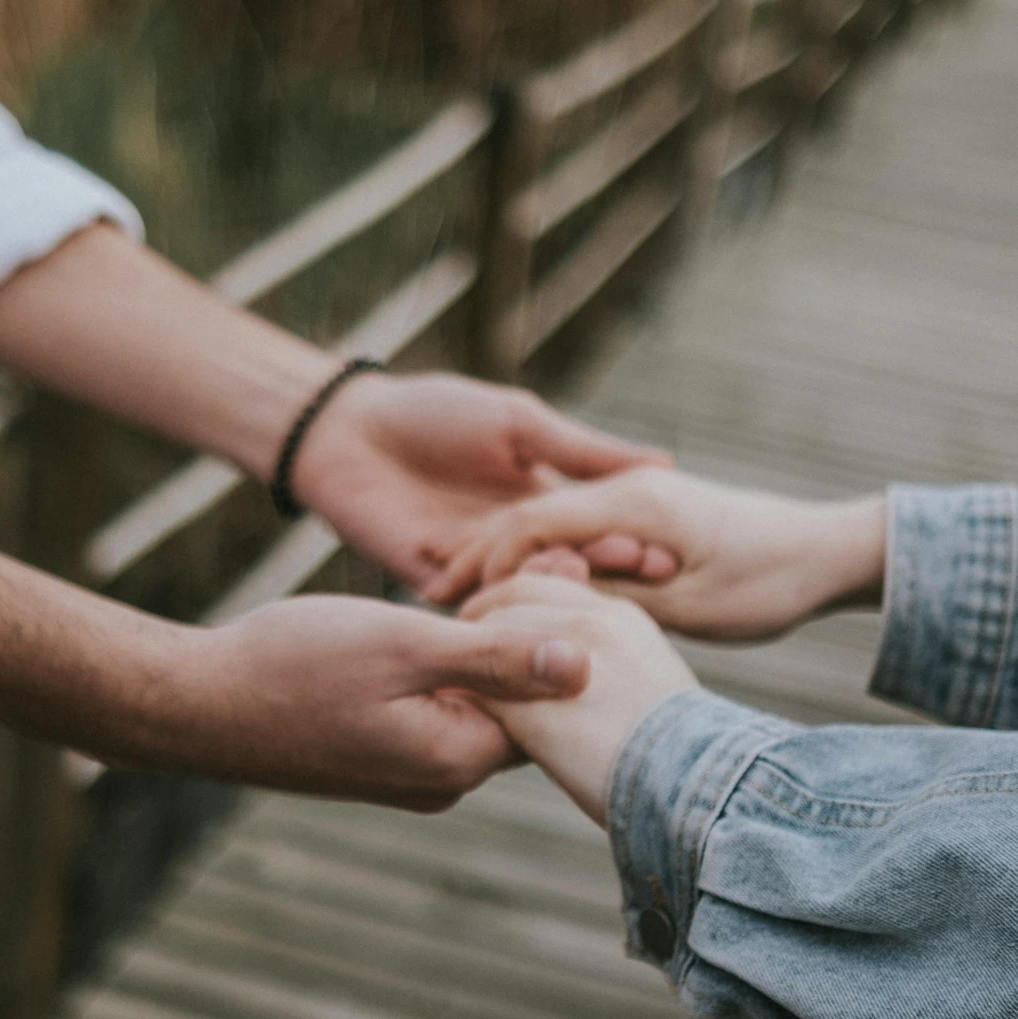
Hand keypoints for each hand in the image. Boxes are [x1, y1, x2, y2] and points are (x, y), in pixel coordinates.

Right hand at [146, 594, 591, 811]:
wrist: (194, 703)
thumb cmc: (290, 666)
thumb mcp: (403, 646)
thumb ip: (495, 658)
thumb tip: (587, 666)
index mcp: (457, 759)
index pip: (553, 703)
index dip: (567, 631)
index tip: (568, 567)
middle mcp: (442, 778)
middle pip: (523, 703)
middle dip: (536, 634)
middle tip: (550, 562)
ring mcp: (409, 769)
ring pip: (481, 699)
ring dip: (492, 643)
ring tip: (496, 579)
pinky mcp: (380, 751)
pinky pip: (440, 704)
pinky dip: (450, 662)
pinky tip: (442, 614)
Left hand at [290, 369, 672, 590]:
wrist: (349, 429)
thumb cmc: (435, 412)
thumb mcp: (519, 424)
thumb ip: (580, 452)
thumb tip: (663, 464)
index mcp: (545, 505)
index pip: (599, 534)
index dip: (631, 544)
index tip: (668, 552)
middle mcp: (517, 545)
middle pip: (571, 569)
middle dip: (607, 573)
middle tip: (645, 578)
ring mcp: (476, 569)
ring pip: (527, 591)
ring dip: (558, 587)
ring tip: (588, 582)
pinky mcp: (431, 585)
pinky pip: (473, 606)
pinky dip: (500, 603)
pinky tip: (525, 601)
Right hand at [430, 468, 886, 642]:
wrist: (832, 549)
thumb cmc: (772, 580)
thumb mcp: (690, 607)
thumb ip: (615, 602)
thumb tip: (549, 613)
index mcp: (633, 504)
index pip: (530, 527)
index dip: (482, 567)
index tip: (446, 609)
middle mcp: (629, 489)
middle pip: (529, 519)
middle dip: (477, 560)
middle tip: (431, 606)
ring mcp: (638, 496)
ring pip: (549, 524)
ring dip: (505, 561)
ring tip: (461, 604)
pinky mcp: (649, 512)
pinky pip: (578, 532)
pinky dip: (542, 559)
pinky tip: (521, 595)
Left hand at [459, 575, 694, 823]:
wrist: (694, 786)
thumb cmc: (683, 755)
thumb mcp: (655, 688)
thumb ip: (612, 666)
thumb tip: (581, 678)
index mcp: (619, 616)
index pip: (543, 582)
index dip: (510, 602)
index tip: (494, 627)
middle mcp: (590, 625)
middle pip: (508, 599)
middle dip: (478, 621)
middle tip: (461, 653)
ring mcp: (560, 661)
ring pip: (487, 636)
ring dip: (466, 660)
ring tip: (455, 686)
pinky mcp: (533, 706)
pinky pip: (479, 688)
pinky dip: (464, 699)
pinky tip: (460, 716)